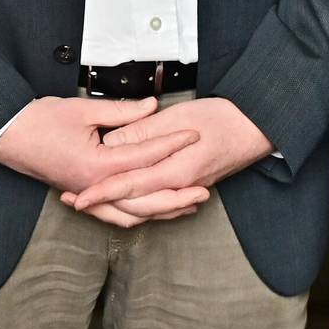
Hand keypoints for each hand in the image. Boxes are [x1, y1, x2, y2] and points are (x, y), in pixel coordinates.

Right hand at [0, 95, 202, 196]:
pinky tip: (151, 212)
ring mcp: (88, 196)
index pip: (145, 156)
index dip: (172, 143)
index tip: (194, 134)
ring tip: (186, 205)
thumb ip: (122, 111)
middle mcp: (95, 188)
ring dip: (161, 211)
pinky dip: (137, 215)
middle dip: (177, 195)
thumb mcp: (83, 110)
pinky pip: (114, 216)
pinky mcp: (83, 196)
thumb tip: (152, 107)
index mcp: (98, 165)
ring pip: (132, 215)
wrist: (6, 136)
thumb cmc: (39, 121)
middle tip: (204, 188)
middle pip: (146, 200)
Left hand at [62, 98, 273, 227]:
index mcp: (175, 171)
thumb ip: (143, 132)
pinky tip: (124, 202)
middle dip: (101, 206)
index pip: (128, 186)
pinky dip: (137, 206)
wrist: (256, 127)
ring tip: (90, 201)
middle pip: (133, 206)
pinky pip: (159, 206)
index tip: (77, 197)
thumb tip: (111, 143)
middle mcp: (179, 188)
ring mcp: (186, 191)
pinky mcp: (189, 188)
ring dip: (116, 208)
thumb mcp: (177, 117)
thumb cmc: (222, 117)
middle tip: (73, 201)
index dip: (100, 193)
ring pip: (145, 210)